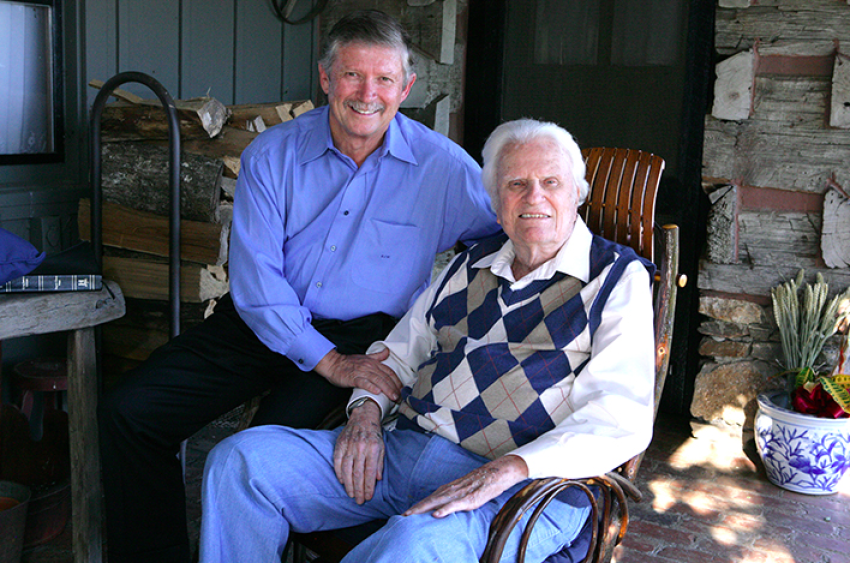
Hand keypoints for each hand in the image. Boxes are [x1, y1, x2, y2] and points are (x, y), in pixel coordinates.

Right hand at [314, 348, 401, 400]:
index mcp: (374, 363)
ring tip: (393, 397)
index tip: (402, 390)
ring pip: (378, 380)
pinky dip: (371, 387)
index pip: (389, 372)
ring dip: (387, 389)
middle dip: (394, 388)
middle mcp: (369, 366)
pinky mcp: (353, 378)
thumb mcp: (365, 357)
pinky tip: (377, 393)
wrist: (333, 363)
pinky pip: (364, 382)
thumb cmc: (348, 362)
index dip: (397, 381)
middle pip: (386, 377)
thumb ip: (377, 356)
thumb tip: (387, 352)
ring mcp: (361, 372)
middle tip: (400, 397)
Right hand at [333, 399, 383, 503]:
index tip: (368, 497)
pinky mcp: (340, 444)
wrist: (363, 417)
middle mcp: (360, 448)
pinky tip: (342, 482)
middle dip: (359, 489)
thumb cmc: (374, 434)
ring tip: (351, 494)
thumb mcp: (382, 447)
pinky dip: (339, 473)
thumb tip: (377, 479)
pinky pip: (338, 461)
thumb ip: (379, 463)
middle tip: (359, 501)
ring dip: (348, 484)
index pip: (369, 472)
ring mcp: (349, 446)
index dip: (369, 486)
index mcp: (372, 448)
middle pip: (357, 473)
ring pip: (347, 469)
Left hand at [404, 455, 528, 517]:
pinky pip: (455, 505)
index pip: (431, 497)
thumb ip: (454, 496)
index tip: (407, 512)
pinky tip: (436, 515)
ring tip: (412, 515)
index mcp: (450, 488)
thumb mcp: (465, 488)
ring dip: (424, 508)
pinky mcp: (470, 499)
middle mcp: (452, 489)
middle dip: (416, 508)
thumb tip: (445, 505)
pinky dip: (445, 510)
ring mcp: (460, 494)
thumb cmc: (482, 481)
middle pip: (430, 500)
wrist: (497, 472)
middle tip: (403, 515)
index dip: (419, 505)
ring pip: (438, 502)